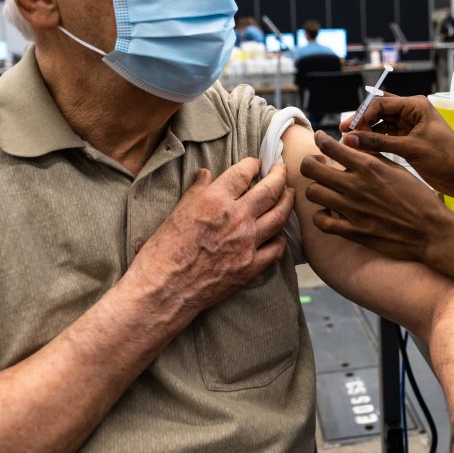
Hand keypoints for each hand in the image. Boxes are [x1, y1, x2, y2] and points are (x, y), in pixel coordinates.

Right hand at [128, 158, 293, 322]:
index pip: (243, 173)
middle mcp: (236, 217)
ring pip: (280, 216)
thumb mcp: (176, 213)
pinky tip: (279, 234)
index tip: (256, 162)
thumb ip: (197, 191)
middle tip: (282, 169)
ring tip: (289, 194)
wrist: (163, 290)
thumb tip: (206, 173)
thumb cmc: (163, 251)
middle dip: (279, 175)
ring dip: (287, 201)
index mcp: (215, 200)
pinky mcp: (251, 266)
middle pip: (270, 189)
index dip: (252, 164)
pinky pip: (276, 248)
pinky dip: (280, 238)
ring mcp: (247, 242)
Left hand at [300, 130, 451, 262]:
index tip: (319, 139)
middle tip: (316, 164)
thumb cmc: (418, 198)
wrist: (430, 231)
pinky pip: (321, 221)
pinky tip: (329, 212)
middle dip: (310, 163)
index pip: (330, 146)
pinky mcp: (352, 231)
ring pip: (313, 193)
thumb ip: (373, 158)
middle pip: (311, 168)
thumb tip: (353, 147)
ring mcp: (352, 209)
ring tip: (323, 188)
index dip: (320, 140)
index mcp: (368, 166)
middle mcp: (355, 185)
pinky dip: (321, 216)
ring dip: (316, 188)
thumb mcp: (398, 169)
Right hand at [339, 94, 453, 199]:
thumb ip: (379, 143)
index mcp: (416, 105)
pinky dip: (374, 142)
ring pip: (380, 124)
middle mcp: (412, 112)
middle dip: (362, 122)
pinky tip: (363, 150)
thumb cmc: (445, 158)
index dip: (362, 115)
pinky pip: (385, 137)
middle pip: (378, 111)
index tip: (348, 129)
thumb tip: (351, 139)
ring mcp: (409, 126)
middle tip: (345, 135)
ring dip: (366, 133)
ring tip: (352, 145)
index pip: (380, 103)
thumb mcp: (410, 149)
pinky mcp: (408, 140)